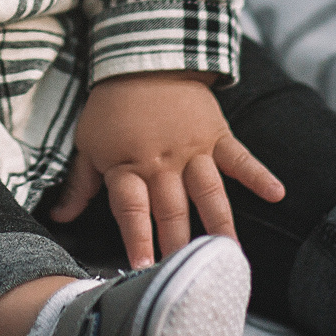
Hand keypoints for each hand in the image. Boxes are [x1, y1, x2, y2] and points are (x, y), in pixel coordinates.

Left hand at [47, 72, 284, 266]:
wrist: (145, 58)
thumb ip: (79, 184)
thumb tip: (59, 219)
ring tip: (229, 254)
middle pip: (171, 209)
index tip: (141, 268)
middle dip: (178, 244)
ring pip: (208, 192)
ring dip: (219, 224)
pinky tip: (277, 194)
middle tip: (187, 276)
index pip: (131, 208)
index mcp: (127, 165)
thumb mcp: (88, 142)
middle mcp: (161, 161)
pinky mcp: (216, 136)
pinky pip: (240, 158)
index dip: (136, 238)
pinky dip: (259, 174)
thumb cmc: (112, 106)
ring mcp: (192, 149)